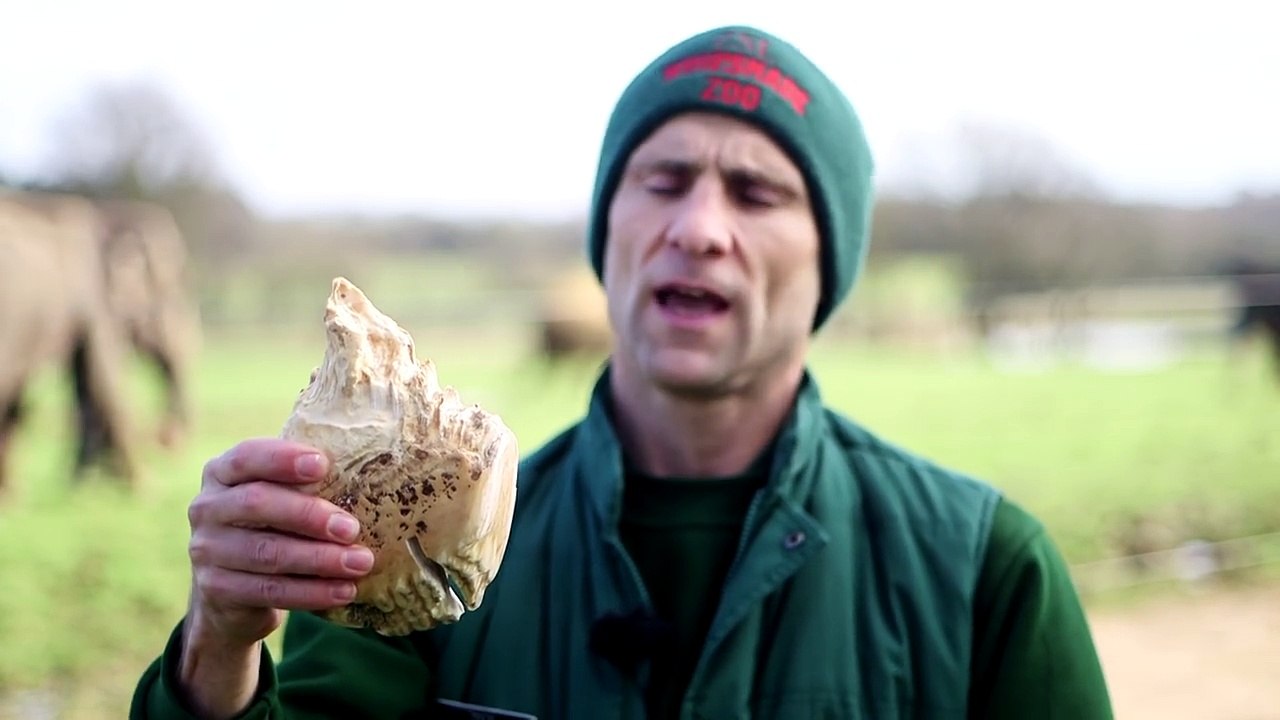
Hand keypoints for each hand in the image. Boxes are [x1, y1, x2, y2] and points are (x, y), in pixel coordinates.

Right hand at [185, 437, 372, 647]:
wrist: (231, 589)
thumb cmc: (270, 526)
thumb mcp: (278, 497)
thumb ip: (304, 482)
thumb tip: (368, 470)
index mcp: (221, 472)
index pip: (247, 457)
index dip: (283, 459)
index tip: (322, 465)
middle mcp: (207, 507)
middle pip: (257, 504)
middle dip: (309, 515)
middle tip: (352, 528)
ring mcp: (206, 550)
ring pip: (267, 553)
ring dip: (320, 559)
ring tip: (360, 563)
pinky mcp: (216, 588)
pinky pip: (269, 590)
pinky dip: (311, 592)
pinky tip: (343, 590)